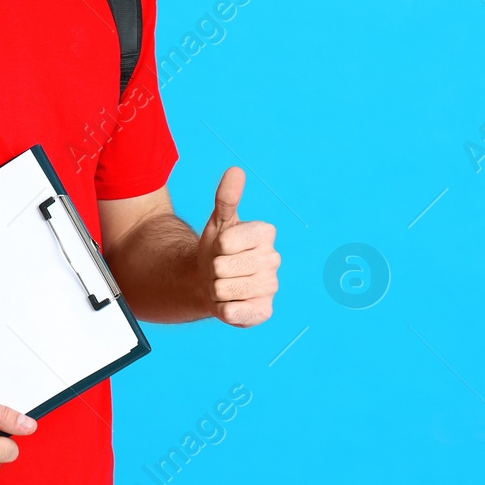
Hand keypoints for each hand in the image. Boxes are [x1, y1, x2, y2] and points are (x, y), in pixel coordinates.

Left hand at [196, 166, 279, 326]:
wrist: (211, 281)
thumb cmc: (218, 249)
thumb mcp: (218, 221)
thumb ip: (227, 197)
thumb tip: (235, 171)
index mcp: (266, 233)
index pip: (228, 241)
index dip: (217, 246)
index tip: (222, 246)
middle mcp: (273, 260)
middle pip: (225, 267)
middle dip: (214, 269)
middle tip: (220, 267)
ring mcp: (271, 287)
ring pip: (226, 290)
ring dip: (216, 289)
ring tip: (223, 283)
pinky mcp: (264, 311)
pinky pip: (233, 313)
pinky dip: (223, 309)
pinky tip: (229, 302)